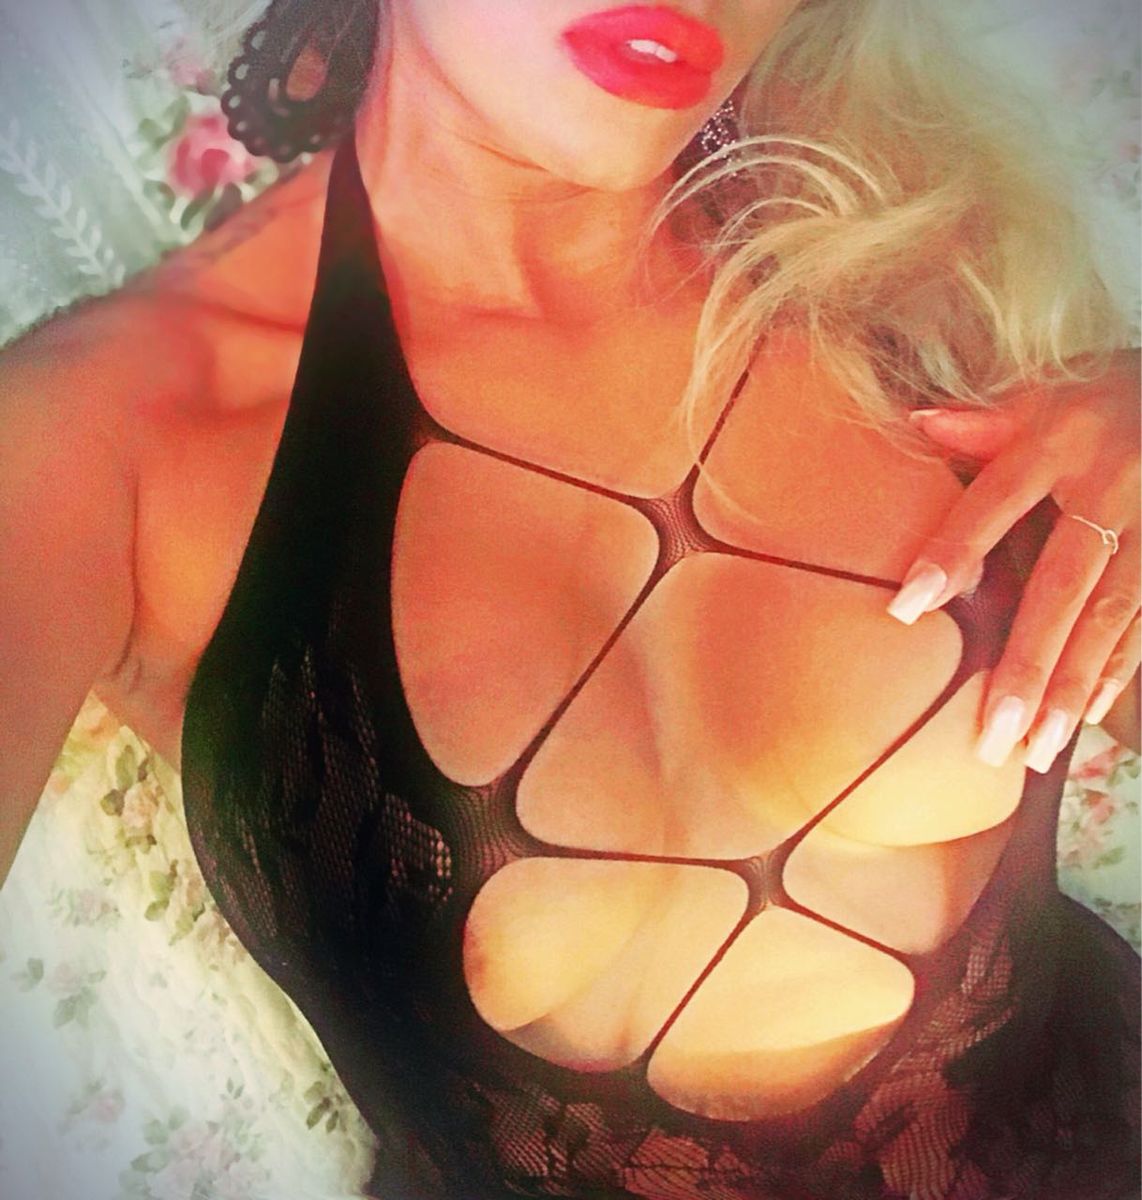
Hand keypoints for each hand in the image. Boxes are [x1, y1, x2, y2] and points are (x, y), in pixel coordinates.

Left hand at [887, 350, 1139, 771]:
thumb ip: (982, 421)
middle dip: (1027, 664)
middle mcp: (1110, 488)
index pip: (994, 505)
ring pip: (1110, 618)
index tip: (907, 611)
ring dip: (1072, 687)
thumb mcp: (1045, 392)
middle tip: (991, 734)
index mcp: (1060, 442)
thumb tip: (917, 424)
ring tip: (1034, 749)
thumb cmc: (1104, 396)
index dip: (952, 555)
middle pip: (1062, 586)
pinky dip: (1116, 671)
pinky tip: (1083, 717)